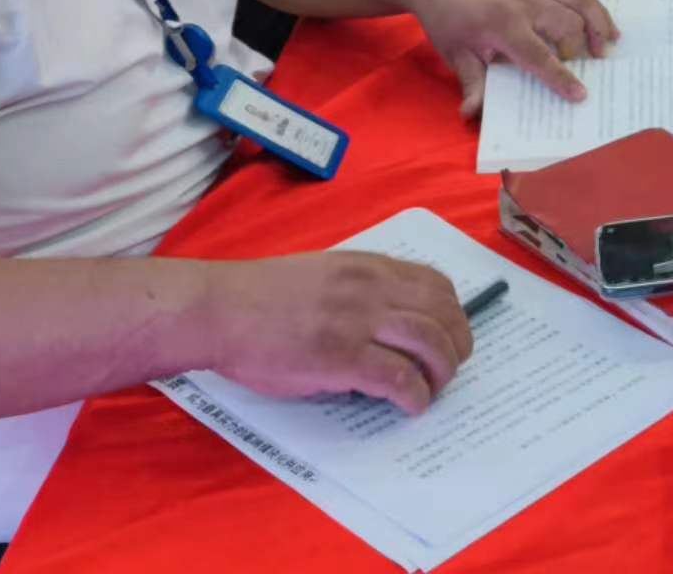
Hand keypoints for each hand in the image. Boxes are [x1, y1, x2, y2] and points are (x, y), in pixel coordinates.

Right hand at [204, 252, 474, 412]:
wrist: (216, 310)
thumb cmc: (259, 298)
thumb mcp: (322, 275)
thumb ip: (360, 291)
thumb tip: (389, 330)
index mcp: (366, 266)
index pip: (435, 283)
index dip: (453, 313)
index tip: (450, 335)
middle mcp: (369, 288)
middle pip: (442, 313)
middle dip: (456, 345)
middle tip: (449, 370)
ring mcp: (356, 320)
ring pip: (429, 342)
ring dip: (441, 372)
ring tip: (431, 391)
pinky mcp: (340, 356)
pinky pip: (398, 376)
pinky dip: (414, 394)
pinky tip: (410, 406)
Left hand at [402, 0, 619, 115]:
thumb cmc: (446, 17)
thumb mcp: (454, 53)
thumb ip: (471, 82)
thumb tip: (472, 114)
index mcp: (501, 23)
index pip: (537, 55)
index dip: (560, 77)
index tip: (579, 95)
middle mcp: (523, 2)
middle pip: (566, 25)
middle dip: (581, 49)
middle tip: (587, 69)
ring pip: (578, 2)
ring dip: (598, 24)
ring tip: (609, 45)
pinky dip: (593, 6)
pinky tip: (603, 23)